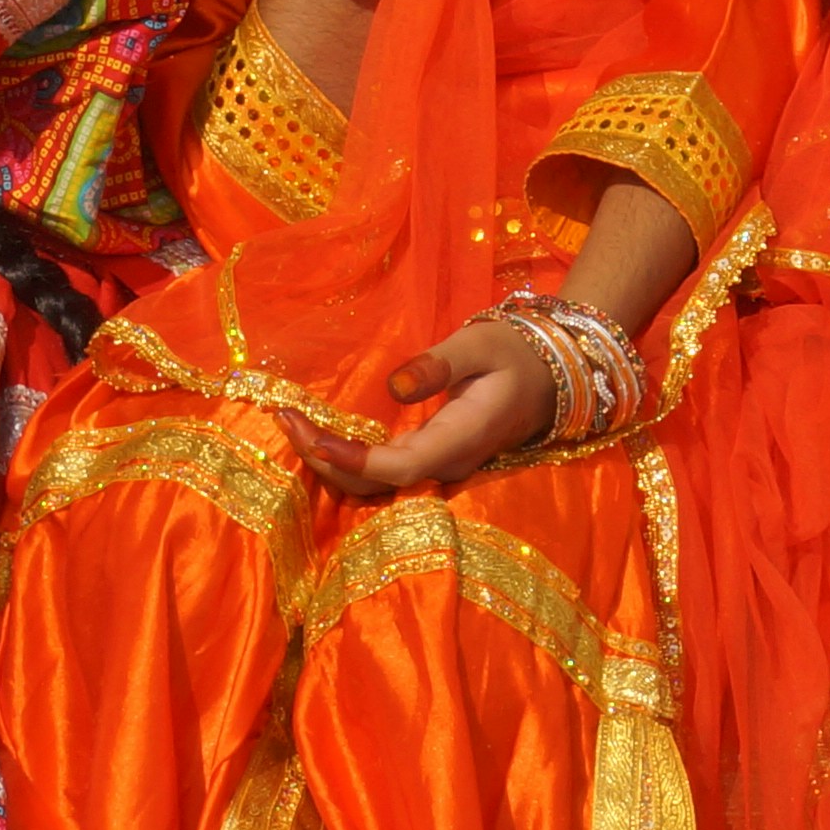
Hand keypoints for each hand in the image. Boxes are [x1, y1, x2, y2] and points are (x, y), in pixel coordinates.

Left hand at [307, 307, 561, 493]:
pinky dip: (343, 458)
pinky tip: (318, 432)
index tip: (314, 439)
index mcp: (462, 438)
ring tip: (290, 423)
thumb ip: (439, 365)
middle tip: (284, 417)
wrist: (545, 380)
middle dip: (324, 458)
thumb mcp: (480, 345)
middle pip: (376, 483)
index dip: (355, 461)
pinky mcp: (425, 463)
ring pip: (373, 484)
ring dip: (328, 460)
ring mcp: (435, 470)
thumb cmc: (512, 355)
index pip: (401, 467)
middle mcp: (446, 466)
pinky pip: (379, 473)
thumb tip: (394, 386)